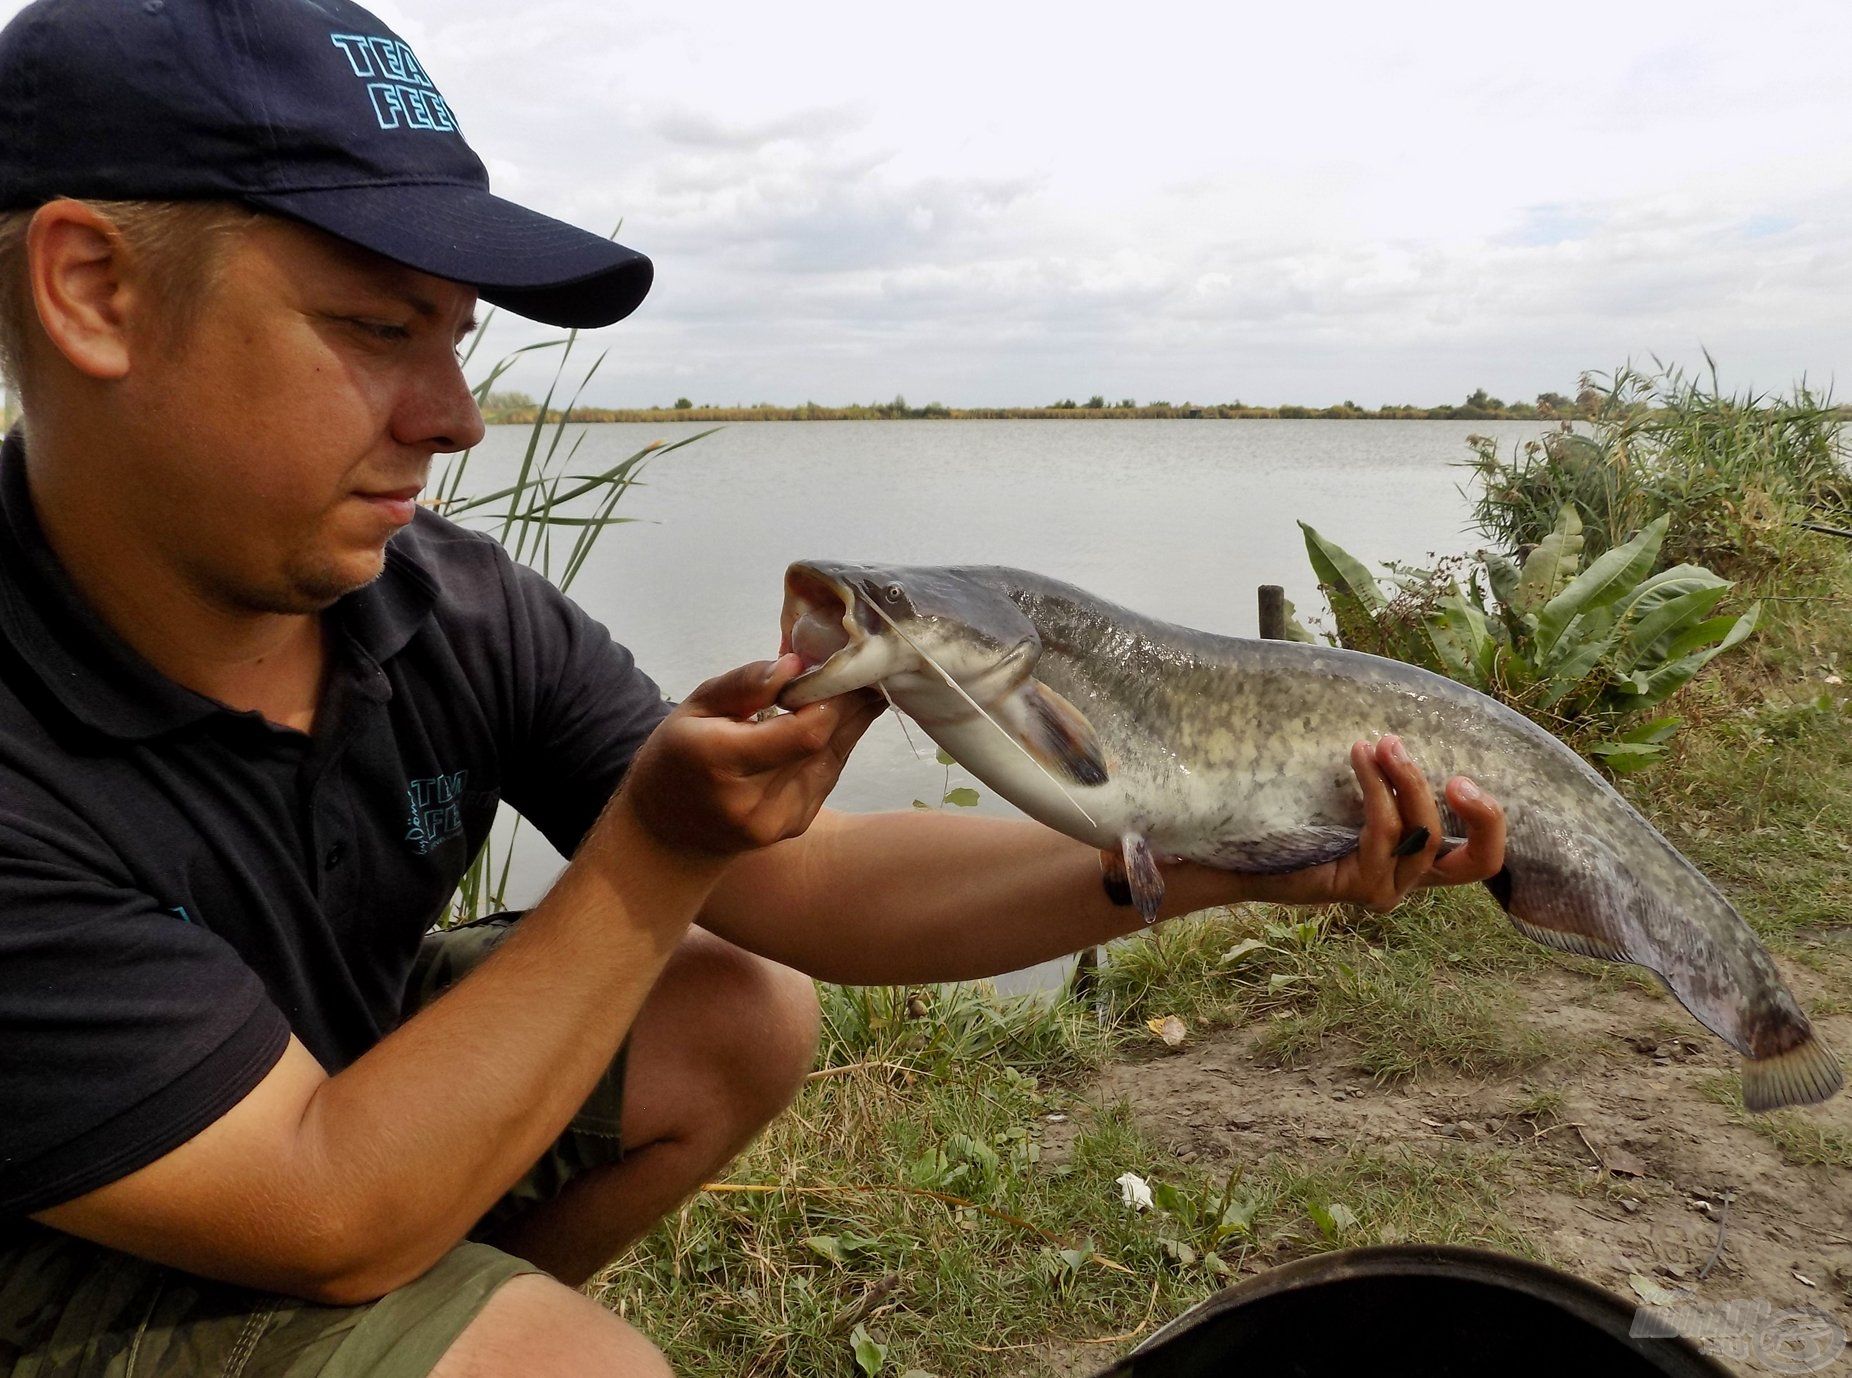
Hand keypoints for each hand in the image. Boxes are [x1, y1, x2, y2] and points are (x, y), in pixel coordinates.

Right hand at [613, 654, 883, 862]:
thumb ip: (744, 684)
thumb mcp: (694, 708)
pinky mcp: (795, 826)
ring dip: (849, 720)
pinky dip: (834, 744)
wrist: (668, 832)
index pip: (806, 733)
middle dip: (847, 701)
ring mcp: (778, 821)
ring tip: (856, 685)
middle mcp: (753, 801)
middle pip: (825, 744)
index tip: (833, 665)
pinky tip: (837, 719)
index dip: (830, 697)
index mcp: (721, 762)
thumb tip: (796, 664)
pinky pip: (828, 774)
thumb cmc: (678, 757)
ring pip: (835, 757)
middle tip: (858, 665)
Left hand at [1219, 734, 1505, 909]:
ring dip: (1405, 779)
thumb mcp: (1357, 791)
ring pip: (1421, 834)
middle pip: (1476, 862)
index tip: (1466, 777)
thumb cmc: (1301, 815)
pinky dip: (1376, 788)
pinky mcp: (1360, 887)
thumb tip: (1405, 725)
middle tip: (1456, 773)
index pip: (1482, 858)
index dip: (1490, 823)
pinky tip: (1360, 756)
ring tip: (1380, 742)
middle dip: (1480, 814)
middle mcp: (1411, 880)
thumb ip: (1391, 775)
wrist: (1244, 853)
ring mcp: (1388, 888)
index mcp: (1420, 858)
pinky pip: (1384, 831)